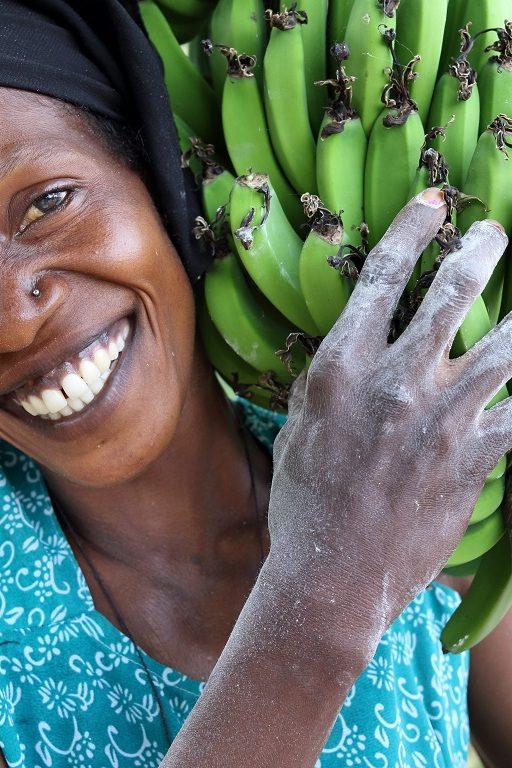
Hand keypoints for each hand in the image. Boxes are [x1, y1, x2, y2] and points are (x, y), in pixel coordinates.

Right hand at [268, 188, 509, 649]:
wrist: (331, 578)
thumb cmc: (304, 505)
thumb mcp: (297, 430)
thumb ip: (326, 386)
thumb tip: (347, 358)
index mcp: (342, 369)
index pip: (382, 277)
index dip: (412, 231)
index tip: (431, 206)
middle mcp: (395, 382)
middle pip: (453, 294)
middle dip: (482, 251)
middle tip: (495, 233)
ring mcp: (441, 419)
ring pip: (506, 346)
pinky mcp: (475, 459)